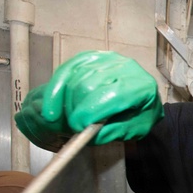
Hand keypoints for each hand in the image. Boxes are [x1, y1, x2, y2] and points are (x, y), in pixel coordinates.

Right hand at [14, 50, 162, 148]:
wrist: (142, 96)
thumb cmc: (139, 114)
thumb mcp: (135, 130)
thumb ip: (114, 132)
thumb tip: (90, 135)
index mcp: (142, 86)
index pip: (113, 95)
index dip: (91, 110)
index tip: (77, 126)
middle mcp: (125, 67)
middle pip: (89, 85)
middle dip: (75, 108)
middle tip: (71, 126)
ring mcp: (106, 59)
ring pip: (76, 78)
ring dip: (64, 101)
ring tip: (64, 118)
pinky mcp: (90, 57)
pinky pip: (67, 70)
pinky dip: (55, 88)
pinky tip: (51, 104)